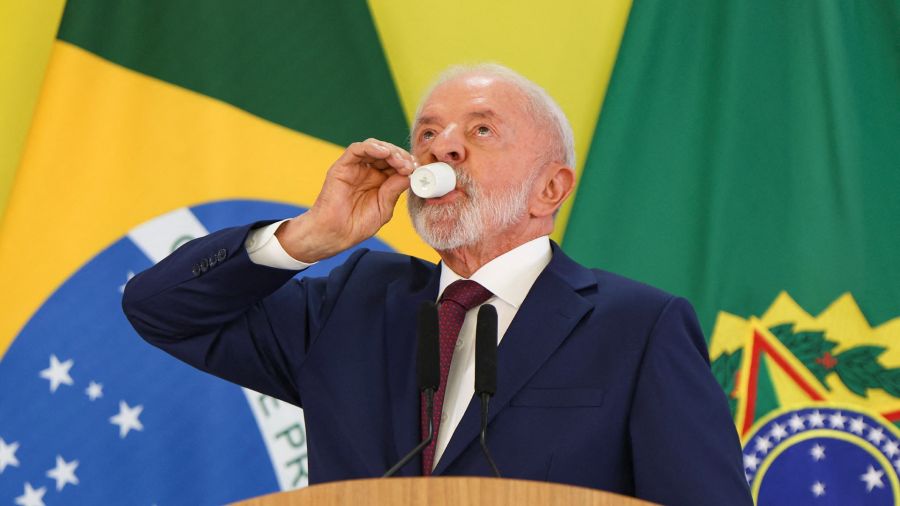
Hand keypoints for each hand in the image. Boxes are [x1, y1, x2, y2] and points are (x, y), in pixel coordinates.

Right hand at [276, 138, 414, 261]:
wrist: (336, 234)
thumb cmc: (357, 225)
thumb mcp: (383, 208)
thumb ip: (394, 190)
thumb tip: (409, 174)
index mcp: (380, 181)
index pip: (396, 164)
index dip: (408, 163)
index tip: (417, 169)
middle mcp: (368, 171)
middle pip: (387, 152)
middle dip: (401, 156)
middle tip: (410, 165)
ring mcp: (355, 168)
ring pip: (374, 147)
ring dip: (389, 150)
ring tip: (399, 161)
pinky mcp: (343, 166)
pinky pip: (356, 149)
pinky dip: (371, 147)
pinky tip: (384, 153)